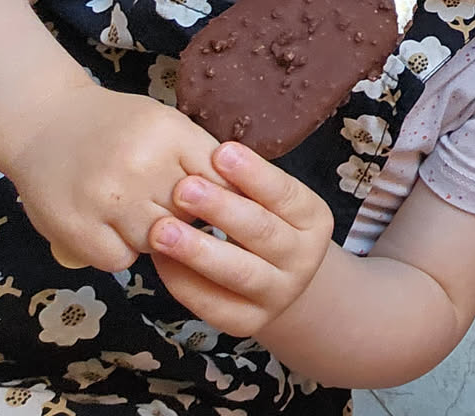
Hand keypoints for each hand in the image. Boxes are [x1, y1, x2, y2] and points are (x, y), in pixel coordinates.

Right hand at [4, 82, 224, 272]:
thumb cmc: (114, 125)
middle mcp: (140, 164)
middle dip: (190, 218)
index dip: (225, 197)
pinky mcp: (76, 227)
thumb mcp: (163, 123)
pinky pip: (120, 260)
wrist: (44, 124)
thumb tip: (241, 194)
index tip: (221, 205)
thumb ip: (197, 155)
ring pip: (160, 243)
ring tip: (142, 217)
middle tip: (174, 210)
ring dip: (157, 239)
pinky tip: (113, 230)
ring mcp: (107, 199)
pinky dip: (121, 252)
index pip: (221, 179)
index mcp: (169, 132)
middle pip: (193, 214)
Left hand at [148, 142, 335, 337]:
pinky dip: (184, 280)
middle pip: (262, 233)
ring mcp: (277, 295)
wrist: (280, 282)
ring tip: (161, 229)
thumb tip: (201, 158)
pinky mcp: (247, 323)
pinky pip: (213, 303)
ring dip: (198, 250)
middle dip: (221, 209)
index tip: (220, 152)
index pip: (286, 194)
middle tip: (183, 188)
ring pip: (239, 272)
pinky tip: (160, 260)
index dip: (253, 174)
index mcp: (314, 220)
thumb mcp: (270, 202)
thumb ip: (244, 186)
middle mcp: (303, 259)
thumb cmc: (264, 223)